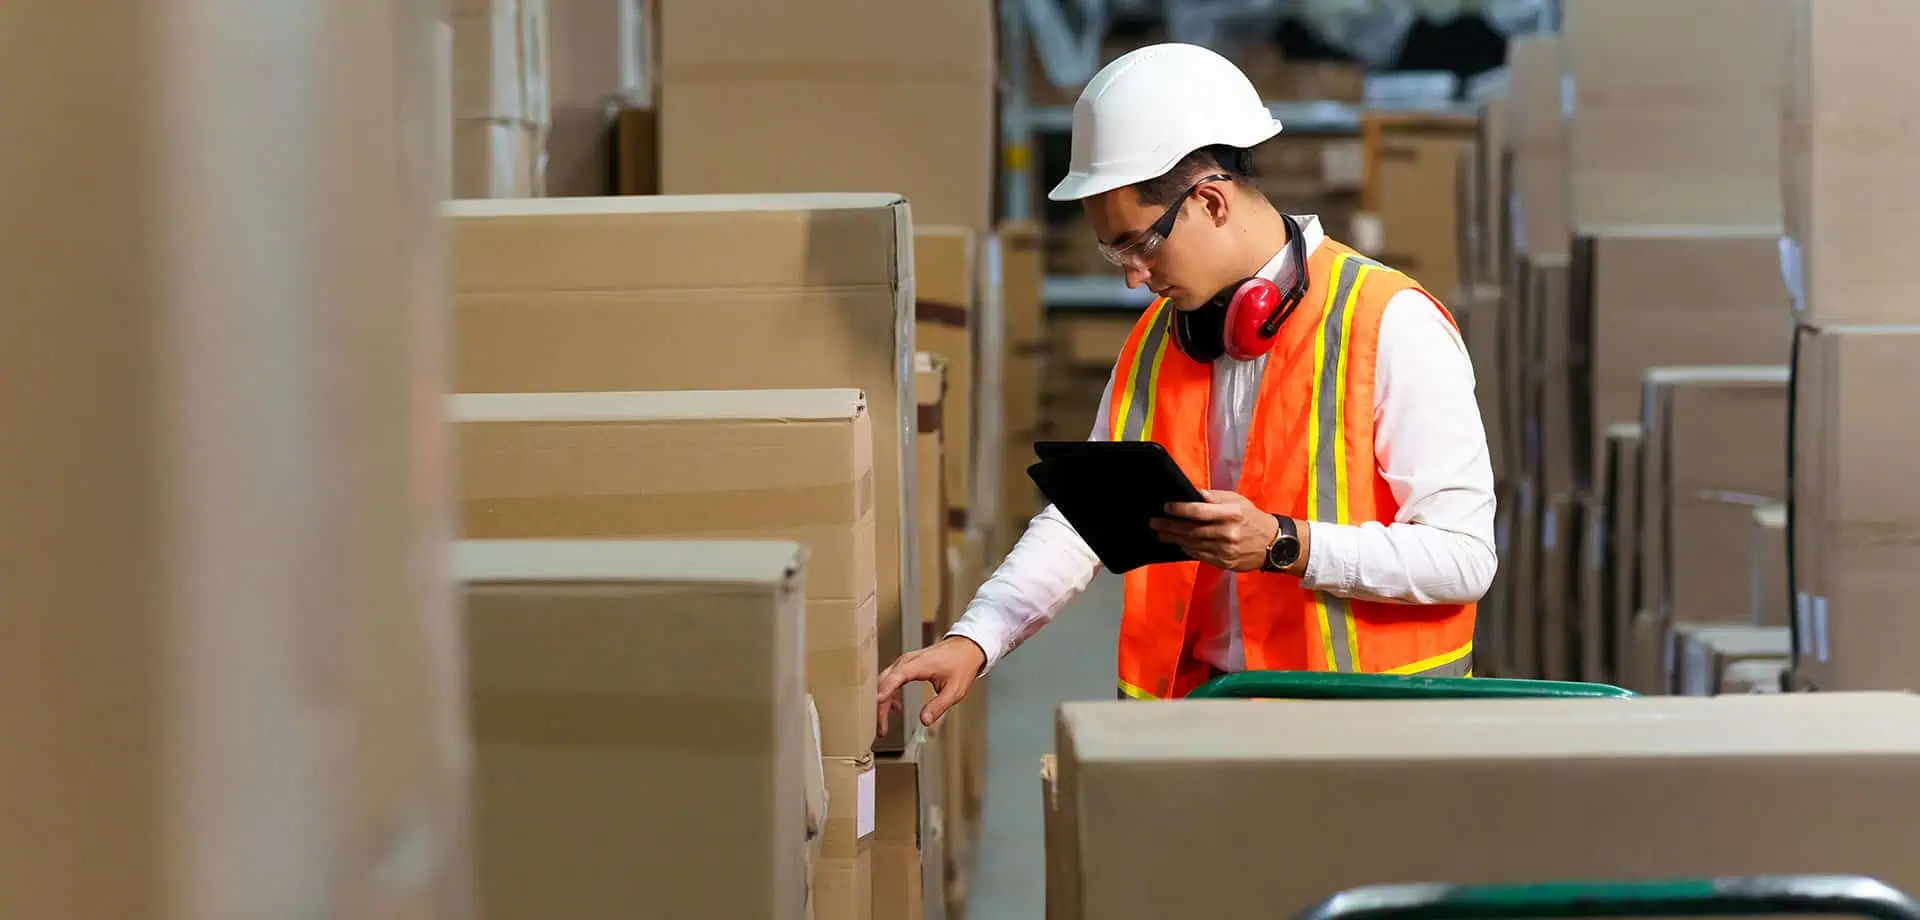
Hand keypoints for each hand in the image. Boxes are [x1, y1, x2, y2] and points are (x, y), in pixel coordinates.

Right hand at [875, 636, 986, 733]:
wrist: (966, 648)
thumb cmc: (961, 664)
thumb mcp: (954, 690)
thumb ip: (938, 706)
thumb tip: (924, 720)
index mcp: (918, 665)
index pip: (895, 678)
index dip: (884, 692)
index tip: (876, 704)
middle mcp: (907, 661)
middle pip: (884, 682)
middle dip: (879, 705)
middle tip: (881, 726)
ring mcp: (905, 662)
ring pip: (885, 682)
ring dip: (883, 702)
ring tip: (884, 723)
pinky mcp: (907, 665)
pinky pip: (891, 680)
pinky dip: (890, 695)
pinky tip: (896, 707)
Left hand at [1151, 489, 1282, 572]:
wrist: (1273, 544)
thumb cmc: (1251, 518)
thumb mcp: (1237, 501)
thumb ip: (1215, 498)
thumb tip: (1193, 494)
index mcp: (1231, 514)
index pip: (1200, 511)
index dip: (1180, 509)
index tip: (1166, 507)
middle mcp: (1228, 533)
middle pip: (1192, 530)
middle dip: (1170, 527)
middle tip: (1154, 523)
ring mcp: (1226, 551)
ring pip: (1194, 544)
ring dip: (1175, 539)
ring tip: (1161, 534)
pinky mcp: (1225, 563)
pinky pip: (1201, 556)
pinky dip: (1188, 549)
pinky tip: (1179, 544)